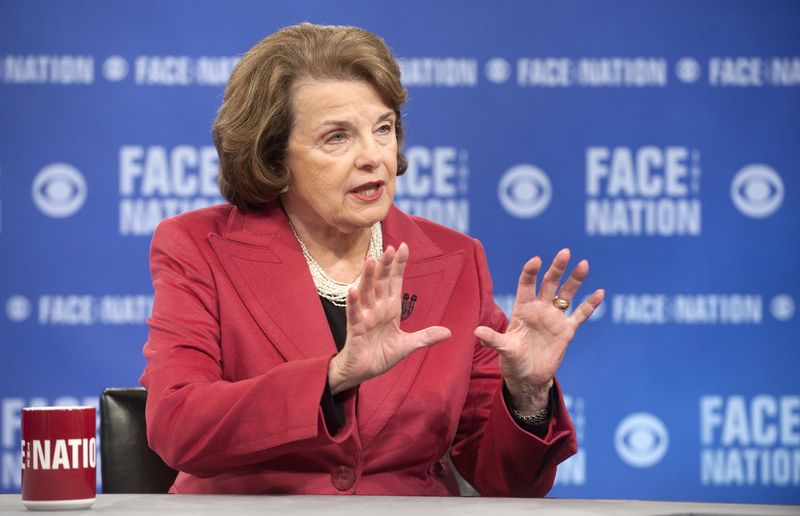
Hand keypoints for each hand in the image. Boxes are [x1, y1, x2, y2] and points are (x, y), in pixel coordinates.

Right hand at [328, 243, 451, 393]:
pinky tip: (352, 290)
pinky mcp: (355, 328)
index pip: (395, 281)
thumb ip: (426, 337)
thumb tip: (448, 332)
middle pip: (381, 282)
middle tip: (389, 248)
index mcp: (391, 308)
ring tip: (371, 260)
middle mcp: (377, 308)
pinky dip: (352, 302)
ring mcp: (365, 316)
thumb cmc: (381, 355)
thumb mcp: (408, 345)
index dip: (399, 265)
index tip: (403, 247)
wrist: (363, 371)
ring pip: (366, 292)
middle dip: (385, 265)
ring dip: (368, 277)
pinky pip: (353, 313)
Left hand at [474, 249, 603, 412]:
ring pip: (566, 294)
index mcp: (522, 309)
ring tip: (584, 264)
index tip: (536, 260)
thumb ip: (493, 339)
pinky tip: (600, 292)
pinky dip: (590, 305)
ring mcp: (554, 318)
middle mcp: (539, 309)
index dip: (530, 273)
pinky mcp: (566, 331)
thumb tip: (477, 331)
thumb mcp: (503, 349)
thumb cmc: (511, 361)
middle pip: (549, 284)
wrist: (527, 377)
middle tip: (565, 252)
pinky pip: (580, 315)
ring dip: (575, 280)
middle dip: (556, 268)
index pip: (526, 286)